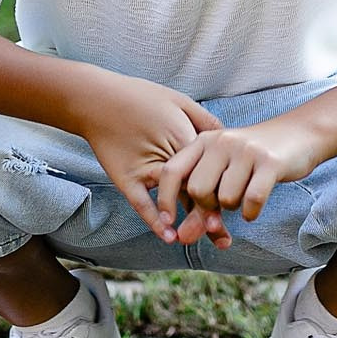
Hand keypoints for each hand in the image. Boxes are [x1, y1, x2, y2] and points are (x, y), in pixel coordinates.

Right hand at [70, 74, 235, 248]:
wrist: (98, 99)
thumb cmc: (141, 98)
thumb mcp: (179, 101)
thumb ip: (204, 120)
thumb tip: (228, 135)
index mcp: (186, 138)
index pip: (212, 171)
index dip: (224, 192)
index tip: (237, 208)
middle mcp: (170, 156)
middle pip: (196, 190)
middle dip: (211, 215)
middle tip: (223, 238)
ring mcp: (147, 169)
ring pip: (175, 201)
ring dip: (190, 223)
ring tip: (205, 239)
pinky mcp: (126, 178)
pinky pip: (142, 204)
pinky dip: (155, 221)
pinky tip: (169, 237)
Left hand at [155, 117, 324, 245]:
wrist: (299, 135)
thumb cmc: (253, 160)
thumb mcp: (223, 174)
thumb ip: (201, 203)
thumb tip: (182, 238)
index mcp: (204, 141)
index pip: (171, 171)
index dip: (165, 200)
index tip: (170, 224)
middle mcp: (222, 142)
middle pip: (199, 191)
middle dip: (209, 208)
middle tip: (223, 206)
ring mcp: (246, 150)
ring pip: (226, 199)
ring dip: (234, 208)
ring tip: (244, 196)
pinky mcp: (270, 162)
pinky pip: (252, 200)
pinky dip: (252, 212)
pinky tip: (254, 208)